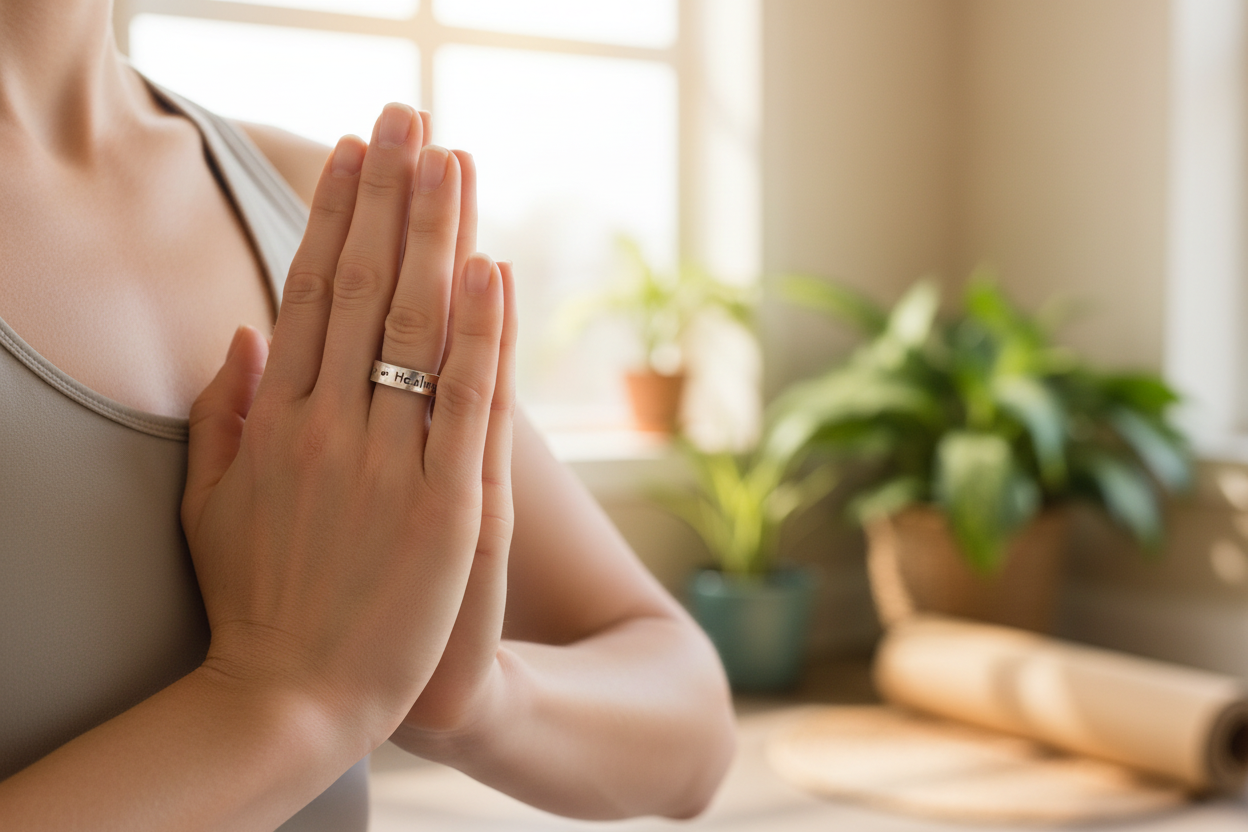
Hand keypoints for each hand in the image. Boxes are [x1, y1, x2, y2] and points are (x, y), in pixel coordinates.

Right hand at [180, 103, 513, 747]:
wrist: (291, 697)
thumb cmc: (255, 600)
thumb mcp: (208, 504)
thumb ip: (221, 416)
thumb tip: (239, 334)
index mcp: (274, 419)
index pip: (308, 291)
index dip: (333, 216)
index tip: (353, 153)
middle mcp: (326, 425)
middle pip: (361, 285)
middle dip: (387, 195)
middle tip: (409, 116)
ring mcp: (385, 462)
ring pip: (414, 326)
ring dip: (436, 234)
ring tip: (451, 157)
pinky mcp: (444, 507)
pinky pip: (467, 402)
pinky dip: (480, 332)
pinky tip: (492, 266)